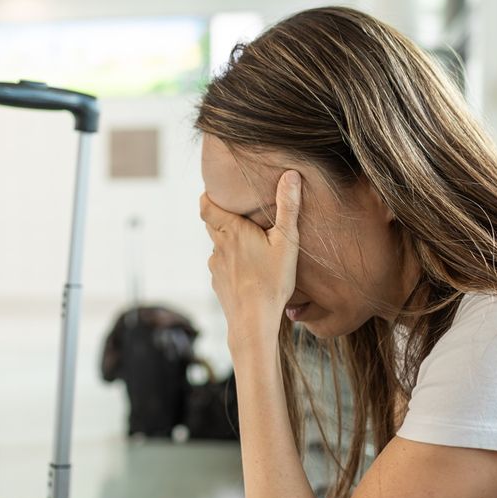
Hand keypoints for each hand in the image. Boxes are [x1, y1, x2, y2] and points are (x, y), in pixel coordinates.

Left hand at [201, 170, 301, 341]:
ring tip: (249, 244)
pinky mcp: (217, 284)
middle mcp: (218, 246)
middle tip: (239, 213)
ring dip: (228, 242)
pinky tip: (248, 271)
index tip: (217, 192)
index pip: (205, 206)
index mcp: (231, 231)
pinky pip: (221, 267)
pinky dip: (231, 264)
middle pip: (211, 224)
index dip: (208, 197)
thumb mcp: (286, 242)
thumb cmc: (272, 281)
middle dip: (221, 216)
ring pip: (218, 246)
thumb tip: (291, 175)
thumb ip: (288, 207)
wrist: (253, 322)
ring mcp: (215, 267)